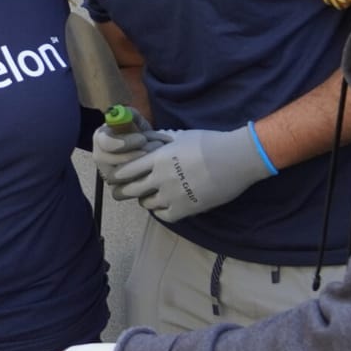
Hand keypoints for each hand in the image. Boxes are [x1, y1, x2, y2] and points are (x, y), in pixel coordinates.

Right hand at [91, 110, 168, 190]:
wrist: (142, 149)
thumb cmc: (136, 133)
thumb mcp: (135, 120)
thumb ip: (131, 114)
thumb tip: (128, 114)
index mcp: (100, 139)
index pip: (104, 143)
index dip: (124, 142)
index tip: (142, 139)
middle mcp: (100, 158)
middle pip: (111, 162)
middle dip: (135, 157)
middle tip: (154, 149)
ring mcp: (108, 175)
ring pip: (121, 178)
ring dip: (141, 168)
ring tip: (158, 157)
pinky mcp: (118, 188)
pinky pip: (128, 188)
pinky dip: (144, 179)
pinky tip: (155, 170)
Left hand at [103, 125, 274, 222]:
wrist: (236, 159)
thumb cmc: (210, 143)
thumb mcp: (181, 135)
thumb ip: (161, 139)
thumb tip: (146, 140)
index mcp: (158, 158)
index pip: (126, 170)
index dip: (118, 175)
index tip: (114, 178)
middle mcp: (161, 178)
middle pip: (131, 189)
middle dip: (122, 191)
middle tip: (119, 192)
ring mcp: (173, 195)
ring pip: (146, 203)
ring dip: (145, 200)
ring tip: (147, 197)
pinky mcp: (186, 209)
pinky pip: (164, 215)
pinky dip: (160, 211)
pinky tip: (163, 207)